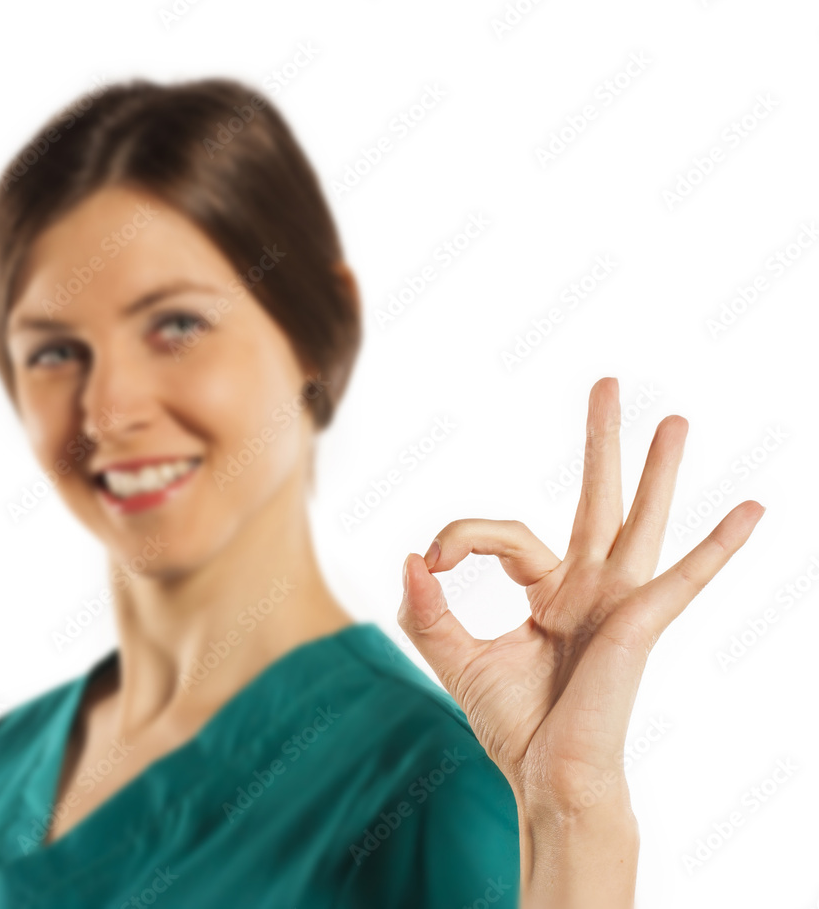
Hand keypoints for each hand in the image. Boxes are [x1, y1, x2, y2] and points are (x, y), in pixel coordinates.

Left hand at [397, 377, 765, 815]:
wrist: (547, 780)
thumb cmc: (514, 725)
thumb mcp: (456, 658)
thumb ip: (427, 611)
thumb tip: (410, 558)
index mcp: (549, 591)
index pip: (504, 534)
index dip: (462, 537)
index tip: (433, 561)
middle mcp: (588, 588)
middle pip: (597, 499)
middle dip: (602, 441)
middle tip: (607, 382)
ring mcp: (618, 602)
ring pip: (641, 520)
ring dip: (657, 470)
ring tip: (674, 419)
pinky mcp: (639, 624)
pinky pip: (686, 578)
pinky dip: (720, 546)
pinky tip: (752, 509)